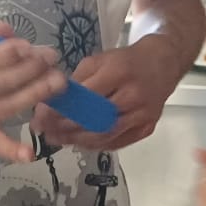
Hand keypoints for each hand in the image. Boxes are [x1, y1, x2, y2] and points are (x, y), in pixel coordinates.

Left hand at [34, 38, 182, 151]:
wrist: (163, 63)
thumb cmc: (127, 61)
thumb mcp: (99, 60)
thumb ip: (77, 81)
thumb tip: (53, 101)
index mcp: (119, 72)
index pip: (85, 97)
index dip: (61, 110)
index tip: (41, 116)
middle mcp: (134, 95)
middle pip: (94, 119)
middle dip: (66, 129)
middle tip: (46, 132)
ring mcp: (143, 114)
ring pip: (105, 135)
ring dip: (78, 141)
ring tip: (59, 140)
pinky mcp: (148, 127)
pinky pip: (118, 142)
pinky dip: (97, 144)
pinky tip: (80, 142)